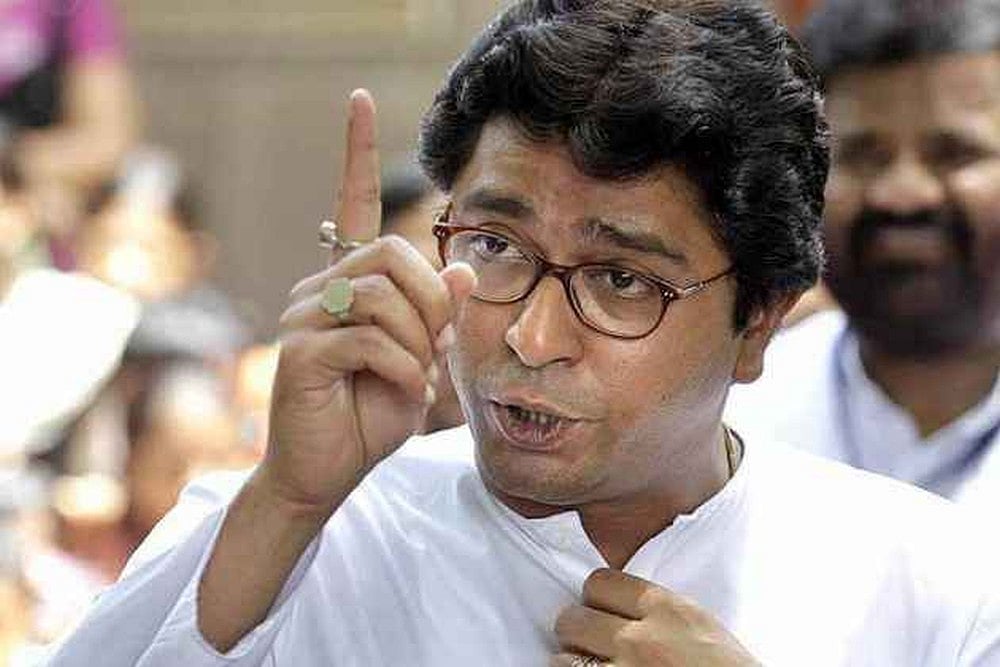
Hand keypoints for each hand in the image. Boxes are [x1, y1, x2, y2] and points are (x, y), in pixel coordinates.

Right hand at [261, 89, 475, 516]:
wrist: (326, 472)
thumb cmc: (373, 411)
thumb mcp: (421, 358)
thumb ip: (439, 315)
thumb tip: (466, 266)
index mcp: (349, 281)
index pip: (352, 206)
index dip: (356, 154)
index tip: (357, 101)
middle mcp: (319, 286)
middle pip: (392, 255)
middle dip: (432, 302)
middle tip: (438, 346)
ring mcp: (303, 316)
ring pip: (383, 296)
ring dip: (420, 341)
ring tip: (419, 375)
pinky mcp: (299, 351)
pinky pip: (371, 340)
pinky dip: (406, 369)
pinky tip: (408, 391)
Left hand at [553, 569, 760, 666]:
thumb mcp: (701, 625)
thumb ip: (659, 610)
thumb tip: (617, 606)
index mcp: (667, 610)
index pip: (599, 582)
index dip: (595, 597)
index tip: (600, 608)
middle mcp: (641, 640)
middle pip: (573, 619)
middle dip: (578, 631)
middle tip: (590, 642)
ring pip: (563, 659)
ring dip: (573, 664)